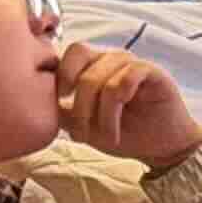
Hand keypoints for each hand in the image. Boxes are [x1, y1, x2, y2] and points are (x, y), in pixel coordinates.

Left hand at [53, 42, 201, 170]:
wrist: (163, 147)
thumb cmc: (125, 133)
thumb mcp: (84, 124)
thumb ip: (62, 109)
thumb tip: (38, 101)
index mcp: (93, 64)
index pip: (67, 55)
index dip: (58, 79)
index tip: (57, 110)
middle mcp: (111, 58)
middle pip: (79, 59)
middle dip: (75, 101)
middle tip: (80, 132)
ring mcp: (133, 63)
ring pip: (101, 76)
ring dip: (98, 112)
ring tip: (104, 136)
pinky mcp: (154, 73)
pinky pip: (127, 78)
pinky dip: (116, 105)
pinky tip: (117, 125)